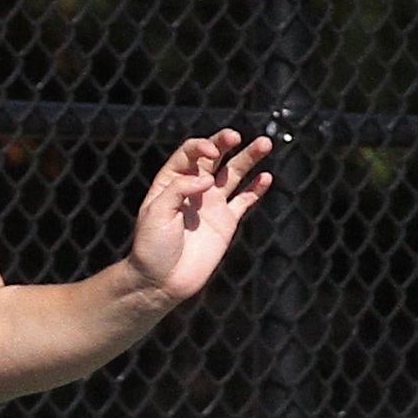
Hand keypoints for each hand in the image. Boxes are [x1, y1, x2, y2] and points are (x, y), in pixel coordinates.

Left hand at [126, 130, 272, 305]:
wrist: (161, 281)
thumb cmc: (151, 247)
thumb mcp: (155, 213)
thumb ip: (179, 189)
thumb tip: (206, 179)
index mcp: (171, 182)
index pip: (190, 154)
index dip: (201, 147)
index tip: (210, 153)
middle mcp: (194, 188)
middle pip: (214, 157)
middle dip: (225, 143)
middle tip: (236, 136)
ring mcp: (211, 204)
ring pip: (234, 174)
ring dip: (249, 158)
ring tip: (265, 144)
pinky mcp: (226, 222)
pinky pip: (245, 200)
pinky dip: (256, 189)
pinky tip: (266, 177)